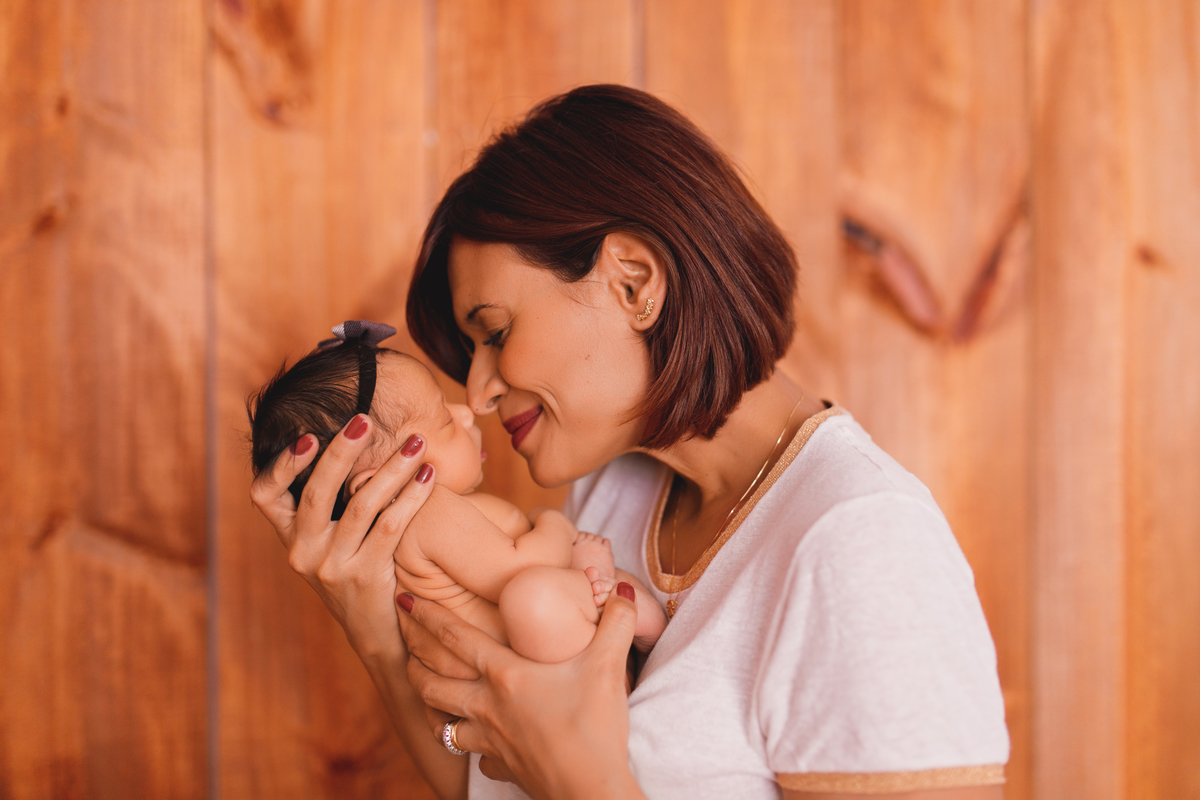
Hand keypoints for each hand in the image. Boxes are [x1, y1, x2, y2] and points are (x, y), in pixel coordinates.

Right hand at [249, 415, 433, 657]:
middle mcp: (303, 552)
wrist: (379, 635)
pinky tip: (430, 476)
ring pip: (360, 505)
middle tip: (364, 420)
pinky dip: (412, 497)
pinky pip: (391, 527)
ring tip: (416, 443)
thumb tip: (350, 439)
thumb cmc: (360, 573)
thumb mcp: (332, 543)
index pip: (264, 496)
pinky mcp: (365, 577)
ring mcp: (332, 567)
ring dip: (391, 468)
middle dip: (342, 451)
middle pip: (316, 492)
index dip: (280, 465)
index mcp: (290, 538)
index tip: (307, 435)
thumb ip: (332, 504)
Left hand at [398, 584, 646, 799]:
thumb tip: (620, 591)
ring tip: (421, 684)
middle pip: (431, 679)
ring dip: (426, 700)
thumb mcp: (609, 665)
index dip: (426, 616)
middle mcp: (487, 706)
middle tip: (402, 634)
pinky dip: (468, 744)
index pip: (454, 639)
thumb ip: (615, 622)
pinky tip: (475, 739)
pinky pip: (473, 754)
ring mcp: (489, 740)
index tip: (405, 600)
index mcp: (505, 675)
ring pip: (440, 719)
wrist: (590, 792)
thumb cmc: (595, 728)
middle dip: (412, 654)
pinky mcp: (501, 765)